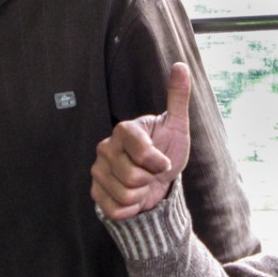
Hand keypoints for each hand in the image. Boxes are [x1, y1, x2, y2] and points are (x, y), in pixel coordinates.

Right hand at [91, 62, 191, 220]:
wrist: (158, 182)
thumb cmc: (167, 150)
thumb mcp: (177, 125)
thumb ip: (178, 96)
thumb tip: (181, 66)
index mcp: (124, 130)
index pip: (141, 152)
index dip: (158, 162)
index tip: (164, 160)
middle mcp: (105, 148)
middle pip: (133, 177)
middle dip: (150, 180)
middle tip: (152, 173)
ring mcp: (98, 171)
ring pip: (126, 195)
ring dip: (141, 195)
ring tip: (143, 184)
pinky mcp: (96, 193)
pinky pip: (116, 210)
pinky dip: (130, 209)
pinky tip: (133, 197)